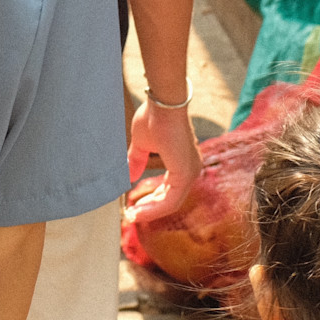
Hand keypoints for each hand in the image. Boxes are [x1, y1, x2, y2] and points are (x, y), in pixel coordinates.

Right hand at [126, 100, 202, 223]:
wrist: (163, 104)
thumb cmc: (154, 117)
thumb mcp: (141, 144)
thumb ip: (137, 161)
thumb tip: (129, 177)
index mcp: (182, 163)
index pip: (168, 190)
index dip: (151, 200)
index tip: (133, 206)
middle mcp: (190, 169)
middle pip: (170, 200)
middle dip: (149, 209)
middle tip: (131, 215)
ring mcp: (190, 172)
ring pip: (170, 203)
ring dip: (150, 211)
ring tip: (132, 216)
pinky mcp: (185, 174)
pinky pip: (170, 200)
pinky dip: (154, 208)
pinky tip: (138, 210)